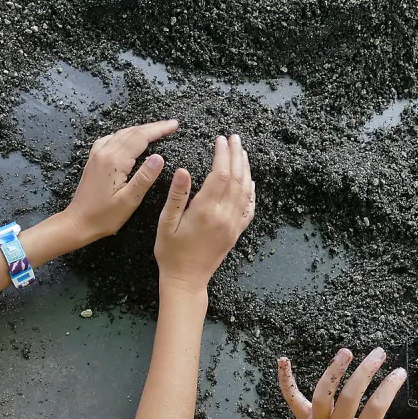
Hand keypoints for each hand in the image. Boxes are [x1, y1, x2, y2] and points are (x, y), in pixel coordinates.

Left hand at [63, 120, 179, 244]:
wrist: (77, 222)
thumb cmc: (104, 216)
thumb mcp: (129, 200)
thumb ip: (145, 177)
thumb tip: (159, 157)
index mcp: (115, 161)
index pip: (141, 137)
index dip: (159, 129)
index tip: (174, 125)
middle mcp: (104, 153)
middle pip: (131, 132)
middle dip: (152, 127)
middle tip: (170, 125)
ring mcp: (97, 155)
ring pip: (121, 134)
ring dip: (139, 130)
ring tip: (155, 131)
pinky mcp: (93, 161)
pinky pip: (110, 140)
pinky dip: (123, 136)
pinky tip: (127, 140)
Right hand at [154, 135, 255, 289]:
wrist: (186, 280)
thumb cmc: (171, 252)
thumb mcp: (166, 222)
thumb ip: (177, 195)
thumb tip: (183, 170)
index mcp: (205, 211)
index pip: (219, 174)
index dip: (222, 154)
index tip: (220, 139)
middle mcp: (223, 216)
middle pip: (236, 178)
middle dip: (236, 155)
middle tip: (235, 138)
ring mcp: (232, 225)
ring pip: (245, 191)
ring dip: (245, 169)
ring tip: (243, 152)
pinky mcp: (235, 233)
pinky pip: (249, 209)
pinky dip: (251, 193)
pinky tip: (250, 182)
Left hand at [277, 348, 417, 418]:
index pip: (375, 410)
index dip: (388, 388)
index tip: (400, 372)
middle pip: (348, 397)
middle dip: (365, 372)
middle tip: (379, 352)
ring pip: (322, 395)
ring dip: (333, 371)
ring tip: (347, 352)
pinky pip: (292, 399)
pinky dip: (286, 380)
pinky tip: (283, 360)